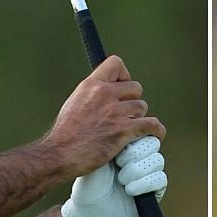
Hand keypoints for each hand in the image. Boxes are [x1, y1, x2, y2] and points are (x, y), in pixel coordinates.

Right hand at [45, 56, 166, 176]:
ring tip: (129, 129)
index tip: (121, 89)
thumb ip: (92, 94)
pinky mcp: (123, 131)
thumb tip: (107, 91)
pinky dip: (156, 130)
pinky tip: (156, 133)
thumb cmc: (65, 134)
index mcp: (91, 85)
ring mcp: (114, 112)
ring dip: (138, 118)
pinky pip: (151, 125)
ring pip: (142, 107)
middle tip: (125, 115)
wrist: (61, 154)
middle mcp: (103, 94)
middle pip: (135, 87)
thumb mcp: (75, 103)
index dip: (123, 76)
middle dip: (132, 101)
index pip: (116, 63)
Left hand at [62, 136, 166, 216]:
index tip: (117, 150)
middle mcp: (138, 158)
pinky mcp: (154, 191)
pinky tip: (129, 190)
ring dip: (137, 170)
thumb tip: (131, 127)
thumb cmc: (89, 186)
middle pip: (153, 142)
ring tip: (121, 180)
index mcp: (125, 146)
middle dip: (135, 153)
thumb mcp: (98, 157)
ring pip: (157, 160)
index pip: (142, 129)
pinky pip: (160, 179)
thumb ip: (115, 139)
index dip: (133, 136)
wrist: (90, 214)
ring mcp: (147, 174)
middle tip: (118, 163)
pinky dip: (144, 184)